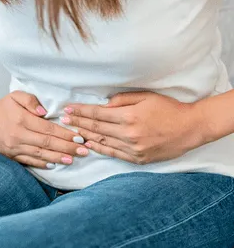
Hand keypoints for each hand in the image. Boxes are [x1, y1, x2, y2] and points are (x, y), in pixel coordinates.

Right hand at [0, 91, 88, 168]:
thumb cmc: (4, 106)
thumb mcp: (16, 95)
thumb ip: (31, 100)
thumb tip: (44, 112)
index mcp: (21, 119)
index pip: (48, 129)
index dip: (65, 134)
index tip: (79, 138)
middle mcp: (18, 134)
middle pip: (47, 143)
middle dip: (67, 148)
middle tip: (83, 151)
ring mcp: (13, 147)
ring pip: (39, 154)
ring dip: (58, 158)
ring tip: (73, 160)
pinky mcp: (10, 154)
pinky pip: (28, 161)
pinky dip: (42, 164)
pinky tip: (54, 164)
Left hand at [62, 91, 200, 164]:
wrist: (191, 128)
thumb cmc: (168, 108)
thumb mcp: (145, 97)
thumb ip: (121, 100)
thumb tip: (102, 105)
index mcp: (129, 116)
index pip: (96, 114)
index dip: (80, 111)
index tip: (67, 109)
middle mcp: (129, 134)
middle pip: (96, 128)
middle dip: (77, 123)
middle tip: (63, 119)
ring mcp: (133, 148)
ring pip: (102, 142)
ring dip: (84, 136)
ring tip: (71, 131)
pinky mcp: (138, 158)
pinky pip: (113, 153)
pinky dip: (99, 148)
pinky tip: (88, 144)